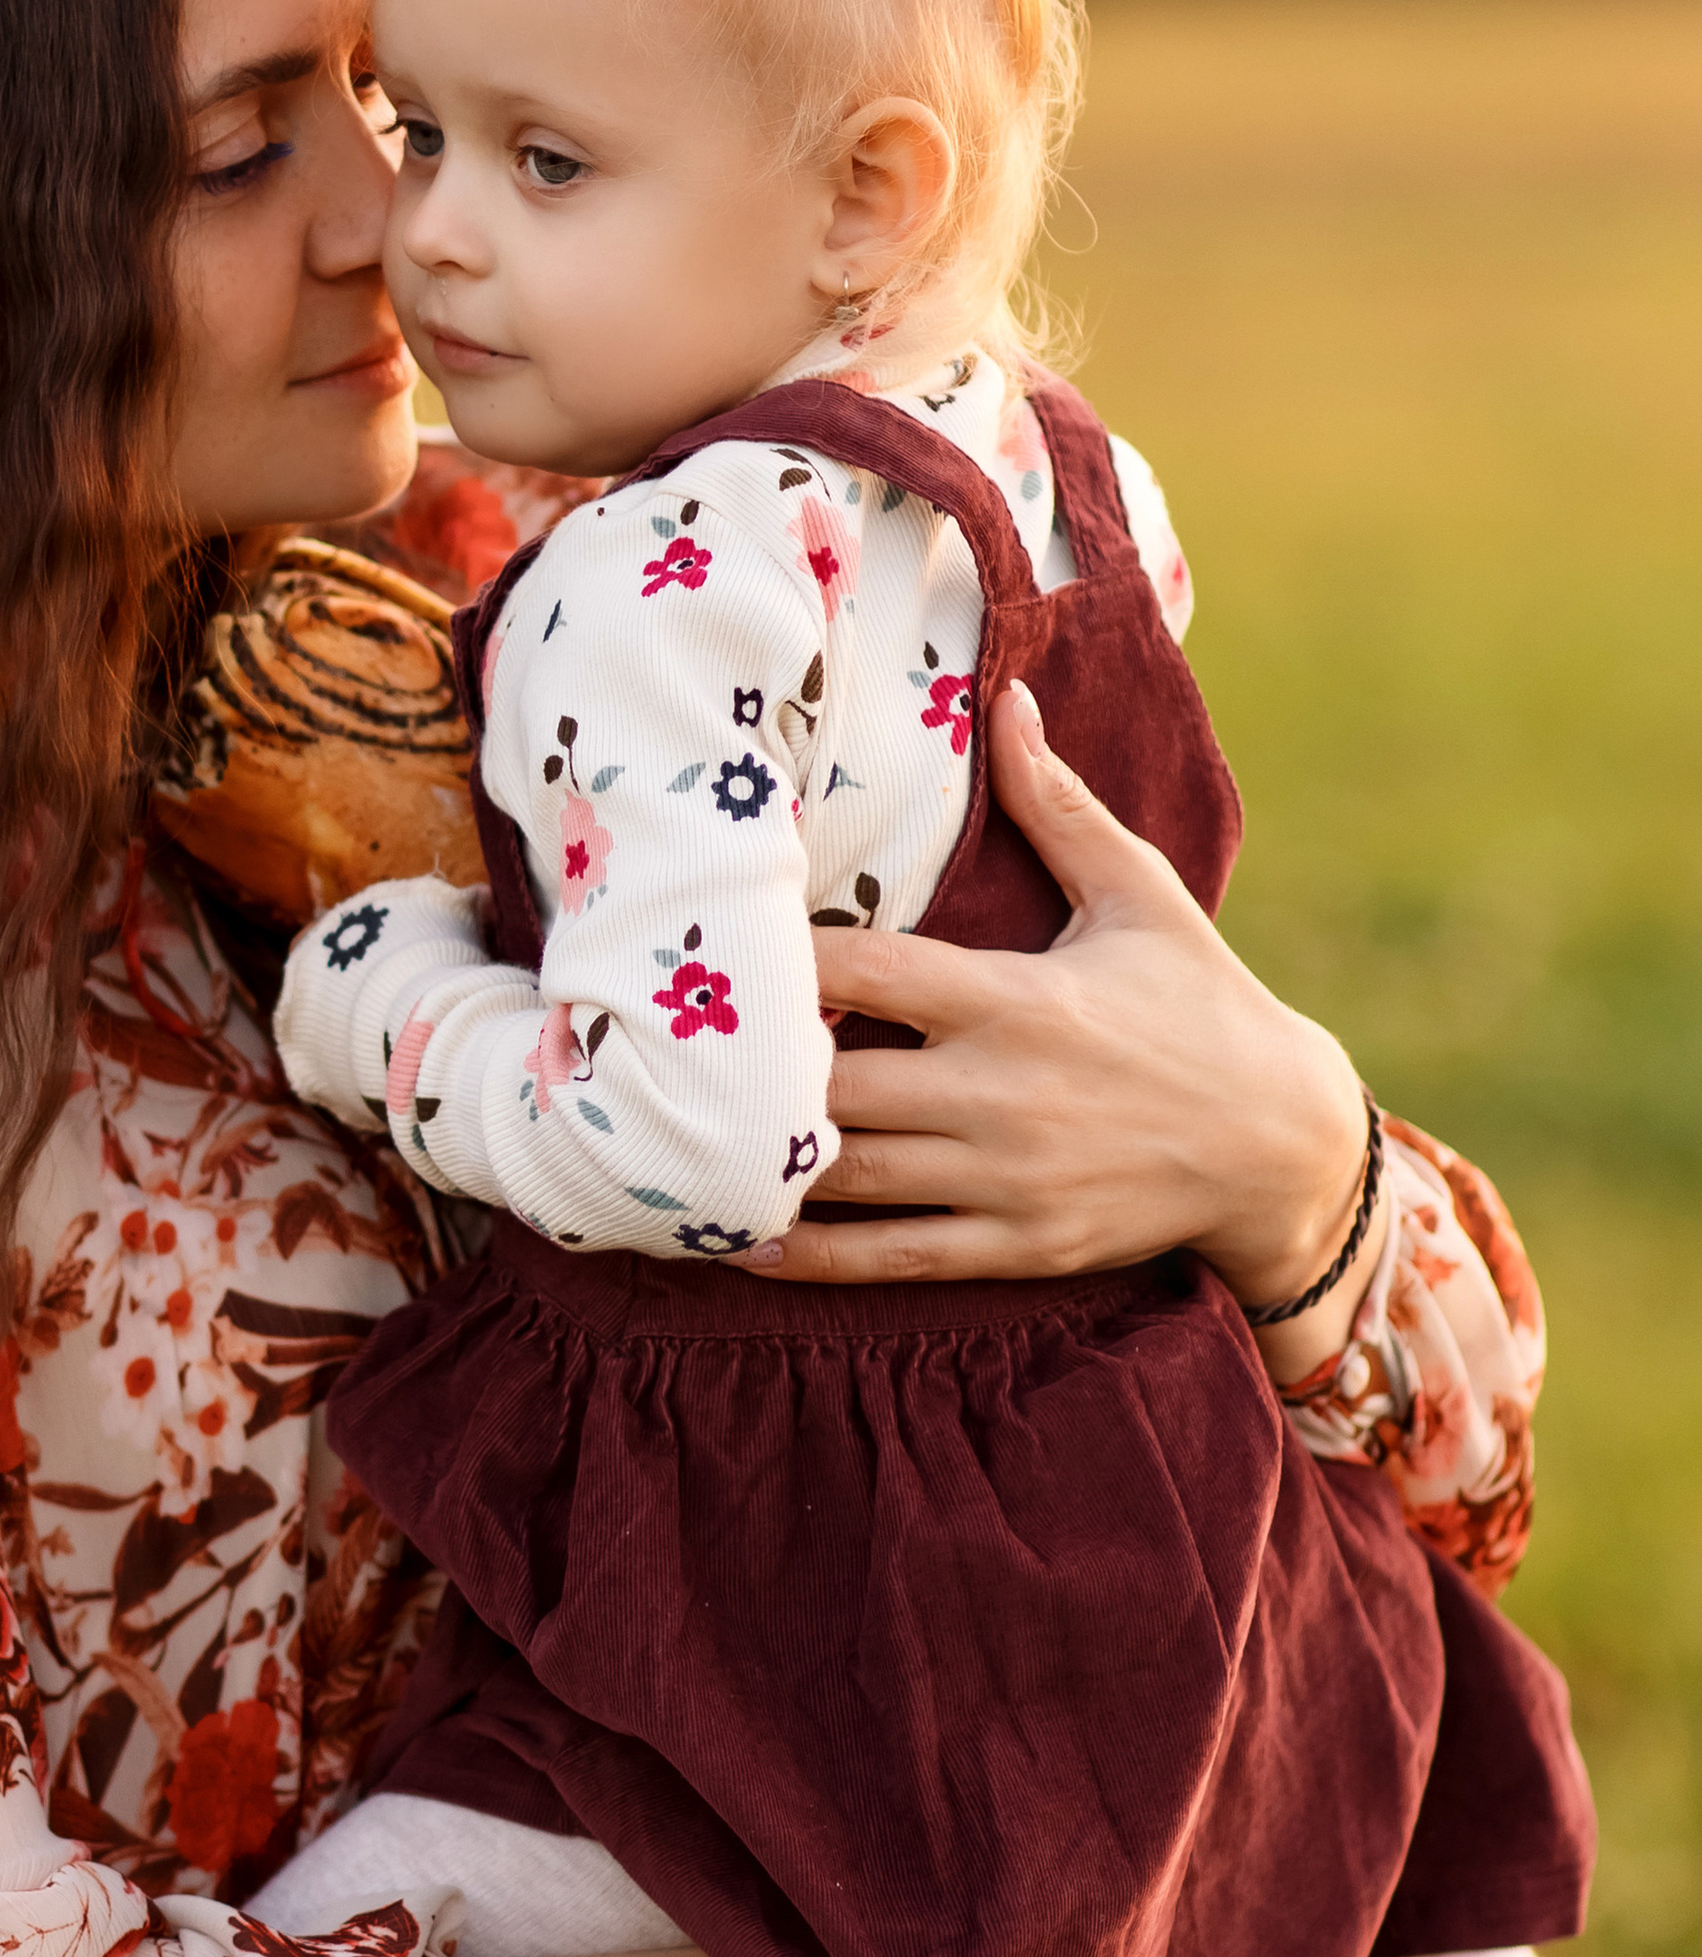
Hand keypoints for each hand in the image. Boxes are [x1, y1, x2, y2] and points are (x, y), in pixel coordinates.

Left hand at [733, 682, 1381, 1371]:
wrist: (1283, 1144)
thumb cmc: (1201, 1002)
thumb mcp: (1139, 895)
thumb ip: (1057, 806)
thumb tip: (1010, 699)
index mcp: (1015, 998)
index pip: (865, 971)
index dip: (780, 960)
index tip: (714, 941)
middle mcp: (1000, 1092)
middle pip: (835, 1081)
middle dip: (754, 1068)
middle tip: (672, 1047)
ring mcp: (1006, 1179)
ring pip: (849, 1174)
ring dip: (763, 1159)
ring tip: (680, 1135)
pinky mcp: (1018, 1246)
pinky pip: (890, 1258)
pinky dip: (811, 1254)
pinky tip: (743, 1236)